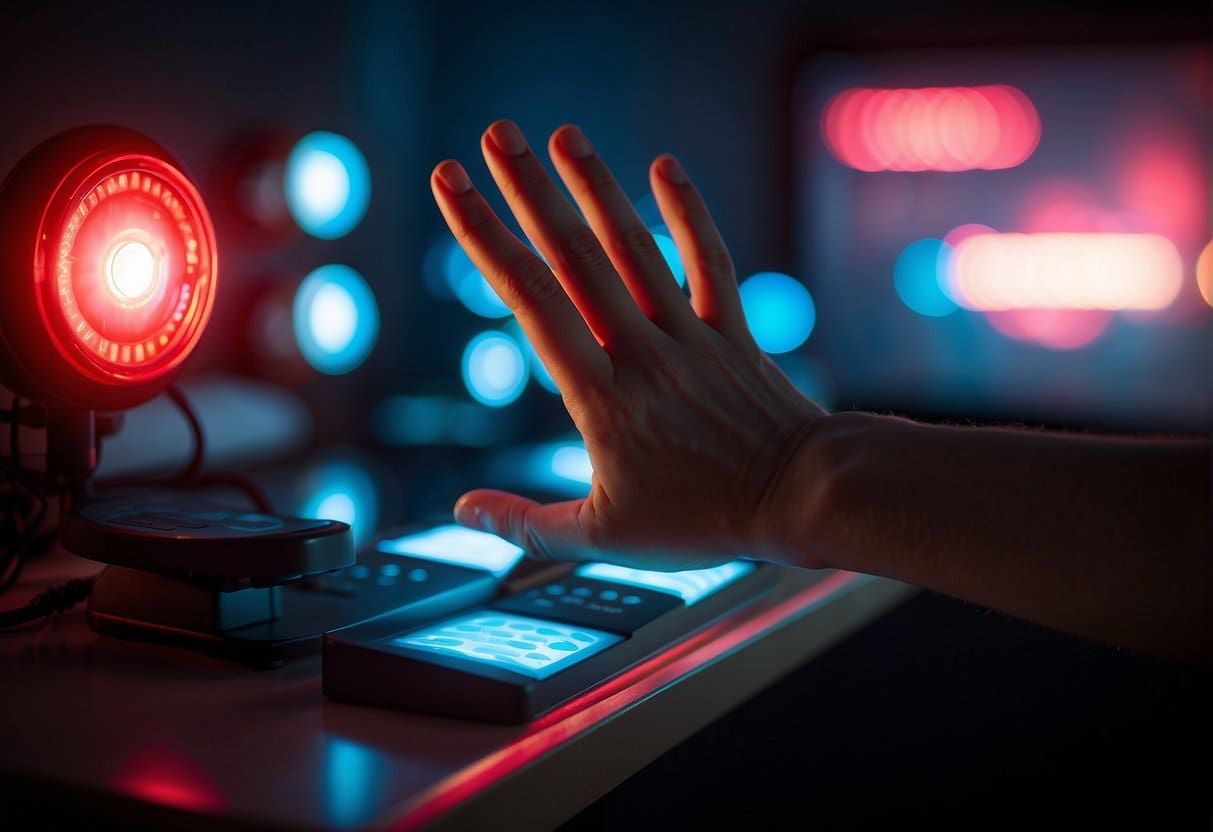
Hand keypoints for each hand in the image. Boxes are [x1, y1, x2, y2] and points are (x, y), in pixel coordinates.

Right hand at [430, 120, 824, 569]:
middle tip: (493, 136)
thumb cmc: (703, 522)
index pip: (531, 301)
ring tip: (561, 134)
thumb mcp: (602, 538)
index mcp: (600, 398)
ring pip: (635, 249)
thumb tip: (462, 510)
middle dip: (527, 192)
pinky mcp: (732, 332)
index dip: (485, 239)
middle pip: (574, 258)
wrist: (800, 498)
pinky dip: (689, 214)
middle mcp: (640, 352)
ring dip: (595, 187)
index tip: (452, 189)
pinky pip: (709, 262)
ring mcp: (689, 336)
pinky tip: (665, 165)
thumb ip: (526, 522)